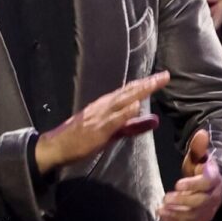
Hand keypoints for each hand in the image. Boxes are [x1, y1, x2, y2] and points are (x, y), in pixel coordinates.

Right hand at [35, 72, 168, 173]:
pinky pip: (113, 119)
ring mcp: (100, 115)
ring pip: (122, 100)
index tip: (161, 77)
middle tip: (164, 75)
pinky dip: (125, 112)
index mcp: (106, 104)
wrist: (57, 145)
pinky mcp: (98, 129)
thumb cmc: (81, 138)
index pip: (129, 91)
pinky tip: (136, 105)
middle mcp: (104, 105)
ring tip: (154, 83)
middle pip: (129, 91)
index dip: (146, 84)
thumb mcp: (111, 131)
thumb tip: (154, 120)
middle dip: (147, 83)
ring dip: (138, 91)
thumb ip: (132, 126)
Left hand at [157, 129, 221, 220]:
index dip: (192, 184)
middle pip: (200, 201)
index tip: (177, 184)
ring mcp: (209, 209)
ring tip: (161, 210)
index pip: (206, 182)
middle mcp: (214, 196)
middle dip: (182, 201)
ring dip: (177, 214)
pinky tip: (163, 218)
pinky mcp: (202, 219)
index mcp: (214, 178)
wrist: (214, 187)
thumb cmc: (202, 170)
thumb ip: (198, 147)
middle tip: (166, 198)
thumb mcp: (199, 157)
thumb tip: (201, 133)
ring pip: (195, 215)